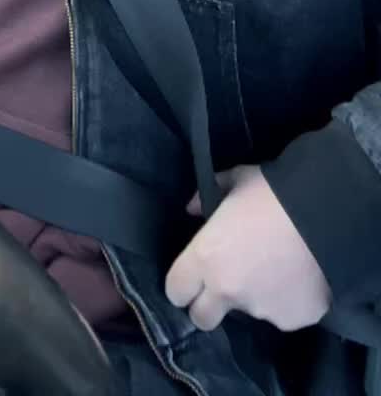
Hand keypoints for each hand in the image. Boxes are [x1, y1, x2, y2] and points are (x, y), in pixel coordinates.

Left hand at [165, 164, 331, 331]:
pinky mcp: (292, 319)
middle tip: (227, 281)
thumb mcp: (235, 181)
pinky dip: (286, 300)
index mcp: (205, 258)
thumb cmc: (273, 191)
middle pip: (202, 318)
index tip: (194, 274)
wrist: (326, 212)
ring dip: (254, 295)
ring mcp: (261, 310)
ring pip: (248, 312)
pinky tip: (297, 275)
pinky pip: (282, 313)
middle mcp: (227, 291)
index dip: (182, 284)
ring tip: (274, 266)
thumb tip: (193, 209)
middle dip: (209, 305)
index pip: (175, 291)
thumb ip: (207, 197)